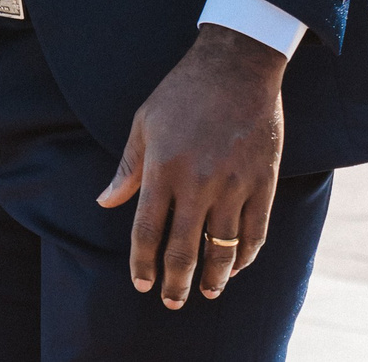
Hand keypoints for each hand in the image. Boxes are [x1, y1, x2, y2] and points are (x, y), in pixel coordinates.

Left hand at [96, 24, 287, 308]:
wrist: (237, 65)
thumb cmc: (182, 92)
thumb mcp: (144, 123)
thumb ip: (127, 168)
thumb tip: (105, 203)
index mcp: (163, 168)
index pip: (148, 230)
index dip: (142, 262)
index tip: (140, 283)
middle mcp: (198, 182)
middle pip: (184, 248)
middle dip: (175, 282)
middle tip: (171, 301)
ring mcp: (234, 184)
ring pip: (223, 247)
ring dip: (214, 277)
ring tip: (208, 293)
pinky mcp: (262, 181)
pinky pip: (256, 230)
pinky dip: (246, 254)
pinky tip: (236, 266)